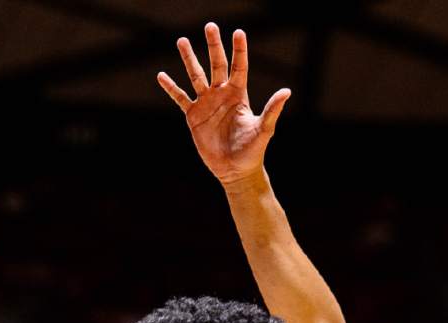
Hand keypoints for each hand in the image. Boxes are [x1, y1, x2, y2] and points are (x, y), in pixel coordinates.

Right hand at [157, 22, 290, 185]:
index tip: (238, 32)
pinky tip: (161, 75)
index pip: (239, 67)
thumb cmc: (252, 151)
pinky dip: (171, 88)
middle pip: (216, 64)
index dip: (239, 50)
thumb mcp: (263, 130)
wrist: (235, 171)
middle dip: (213, 46)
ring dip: (189, 59)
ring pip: (196, 76)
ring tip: (182, 40)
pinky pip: (180, 98)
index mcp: (239, 95)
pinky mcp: (194, 116)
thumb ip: (272, 110)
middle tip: (210, 26)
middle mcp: (222, 95)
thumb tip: (286, 91)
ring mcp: (206, 104)